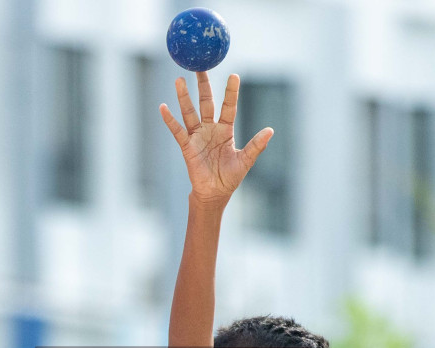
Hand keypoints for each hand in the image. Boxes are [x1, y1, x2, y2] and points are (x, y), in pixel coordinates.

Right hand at [161, 72, 271, 206]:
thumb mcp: (246, 161)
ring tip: (179, 80)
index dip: (231, 92)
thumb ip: (256, 145)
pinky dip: (170, 120)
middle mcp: (210, 129)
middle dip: (203, 85)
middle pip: (206, 102)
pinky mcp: (187, 147)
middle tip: (199, 66)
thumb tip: (270, 130)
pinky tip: (163, 107)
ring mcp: (197, 136)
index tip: (234, 75)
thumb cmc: (230, 177)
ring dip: (184, 97)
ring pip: (190, 112)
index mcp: (226, 130)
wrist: (215, 194)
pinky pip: (177, 131)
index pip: (228, 106)